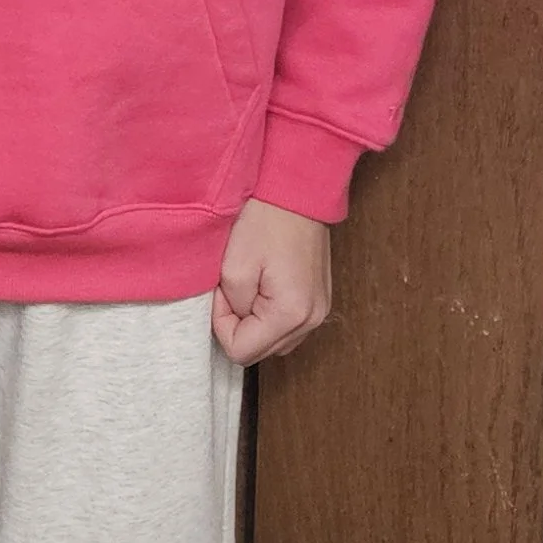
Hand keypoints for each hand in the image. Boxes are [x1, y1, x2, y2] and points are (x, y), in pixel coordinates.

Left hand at [211, 200, 332, 364]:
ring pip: (273, 341)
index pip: (242, 352)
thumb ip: (232, 308)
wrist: (297, 191)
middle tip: (233, 287)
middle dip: (239, 324)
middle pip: (260, 351)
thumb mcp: (233, 267)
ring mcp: (320, 312)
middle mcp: (312, 320)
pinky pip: (287, 325)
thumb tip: (238, 320)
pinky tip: (264, 286)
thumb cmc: (266, 221)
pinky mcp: (319, 301)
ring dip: (254, 321)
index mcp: (291, 314)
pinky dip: (269, 315)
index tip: (222, 291)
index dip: (222, 324)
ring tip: (250, 284)